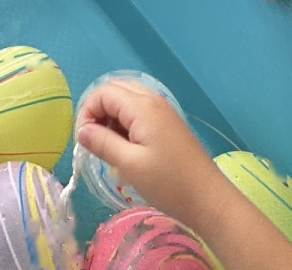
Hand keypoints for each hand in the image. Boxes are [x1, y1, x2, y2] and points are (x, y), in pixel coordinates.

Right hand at [74, 80, 220, 228]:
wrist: (209, 199)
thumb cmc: (168, 183)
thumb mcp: (129, 165)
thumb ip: (103, 143)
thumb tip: (82, 131)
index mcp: (142, 106)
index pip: (103, 93)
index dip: (87, 112)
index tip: (84, 140)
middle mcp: (153, 101)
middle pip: (116, 91)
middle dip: (98, 112)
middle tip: (93, 141)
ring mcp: (163, 112)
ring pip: (128, 101)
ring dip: (112, 119)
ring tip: (109, 148)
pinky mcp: (169, 125)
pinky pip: (140, 113)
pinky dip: (126, 125)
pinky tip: (127, 150)